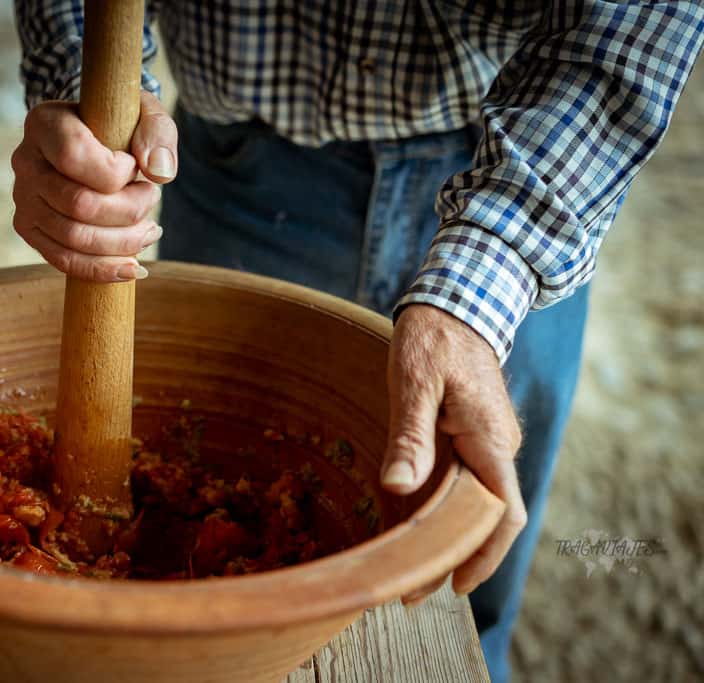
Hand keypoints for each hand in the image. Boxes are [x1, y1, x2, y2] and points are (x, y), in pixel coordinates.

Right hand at [11, 91, 176, 281]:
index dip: (115, 171)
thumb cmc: (116, 124)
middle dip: (129, 210)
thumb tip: (159, 173)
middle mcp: (26, 161)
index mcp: (45, 123)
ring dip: (123, 242)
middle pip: (79, 204)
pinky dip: (102, 270)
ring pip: (74, 238)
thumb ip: (157, 132)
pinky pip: (64, 261)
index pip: (74, 156)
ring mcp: (24, 199)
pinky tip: (131, 267)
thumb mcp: (142, 112)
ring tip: (150, 231)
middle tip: (151, 198)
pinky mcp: (29, 229)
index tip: (134, 166)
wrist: (89, 138)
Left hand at [381, 304, 524, 606]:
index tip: (453, 585)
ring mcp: (486, 445)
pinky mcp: (472, 439)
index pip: (502, 512)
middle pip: (484, 519)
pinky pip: (456, 483)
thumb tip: (399, 488)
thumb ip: (409, 436)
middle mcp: (497, 448)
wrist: (456, 304)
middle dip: (451, 558)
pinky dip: (431, 508)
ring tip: (400, 570)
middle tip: (408, 593)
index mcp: (490, 439)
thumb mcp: (413, 383)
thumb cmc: (433, 338)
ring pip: (469, 504)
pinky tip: (401, 527)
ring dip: (440, 537)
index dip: (483, 555)